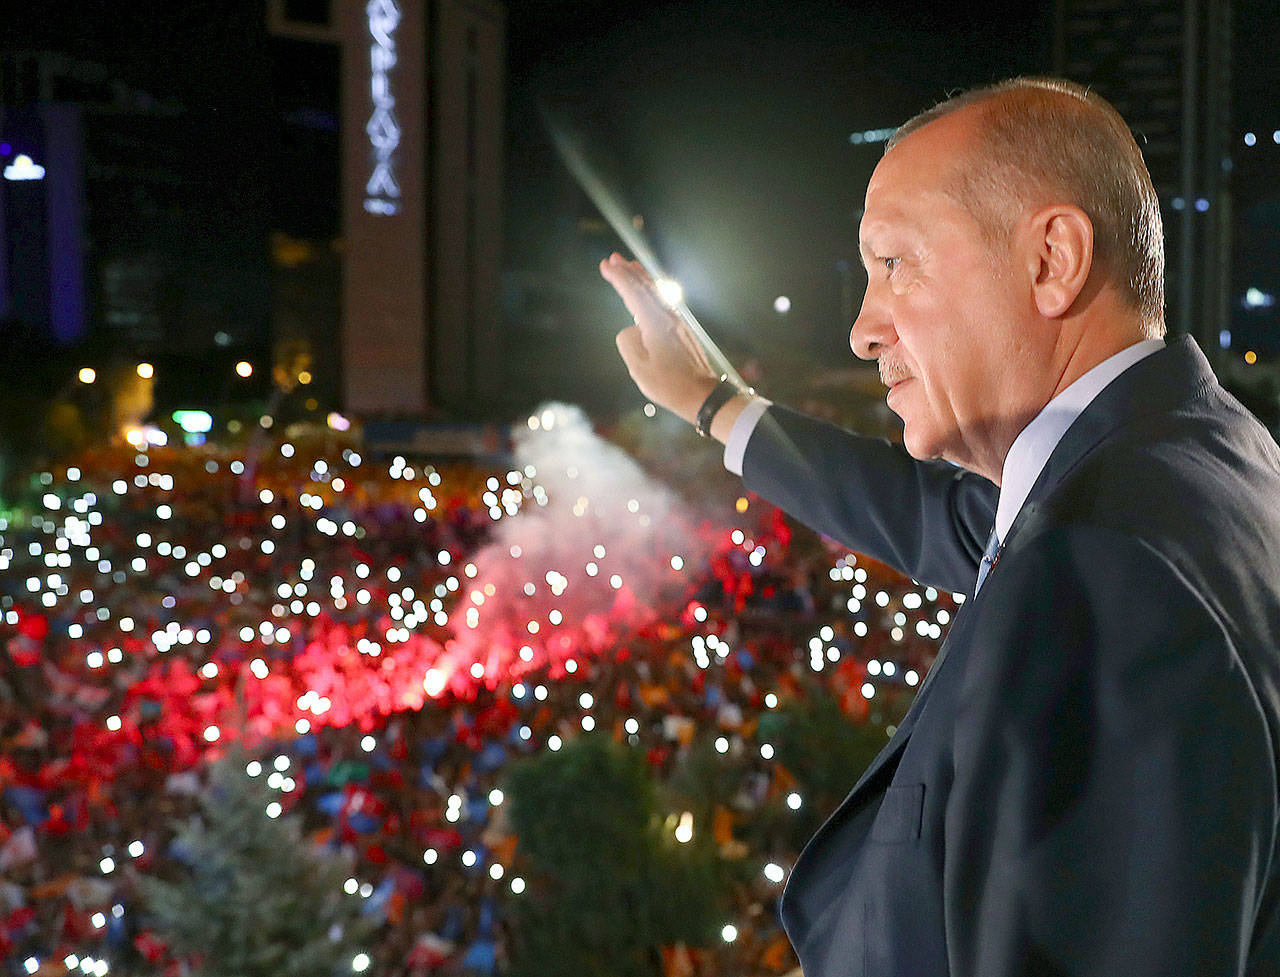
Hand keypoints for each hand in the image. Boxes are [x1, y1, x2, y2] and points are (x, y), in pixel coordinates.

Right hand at [600, 253, 719, 424]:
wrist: (702, 394)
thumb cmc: (670, 385)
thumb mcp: (639, 368)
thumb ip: (628, 342)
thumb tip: (632, 330)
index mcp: (656, 324)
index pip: (633, 293)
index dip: (618, 278)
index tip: (605, 265)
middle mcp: (669, 317)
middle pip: (646, 287)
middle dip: (629, 271)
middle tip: (614, 258)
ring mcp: (678, 323)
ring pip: (657, 293)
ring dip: (642, 279)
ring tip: (631, 266)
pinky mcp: (682, 330)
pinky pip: (663, 302)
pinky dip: (652, 292)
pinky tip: (649, 293)